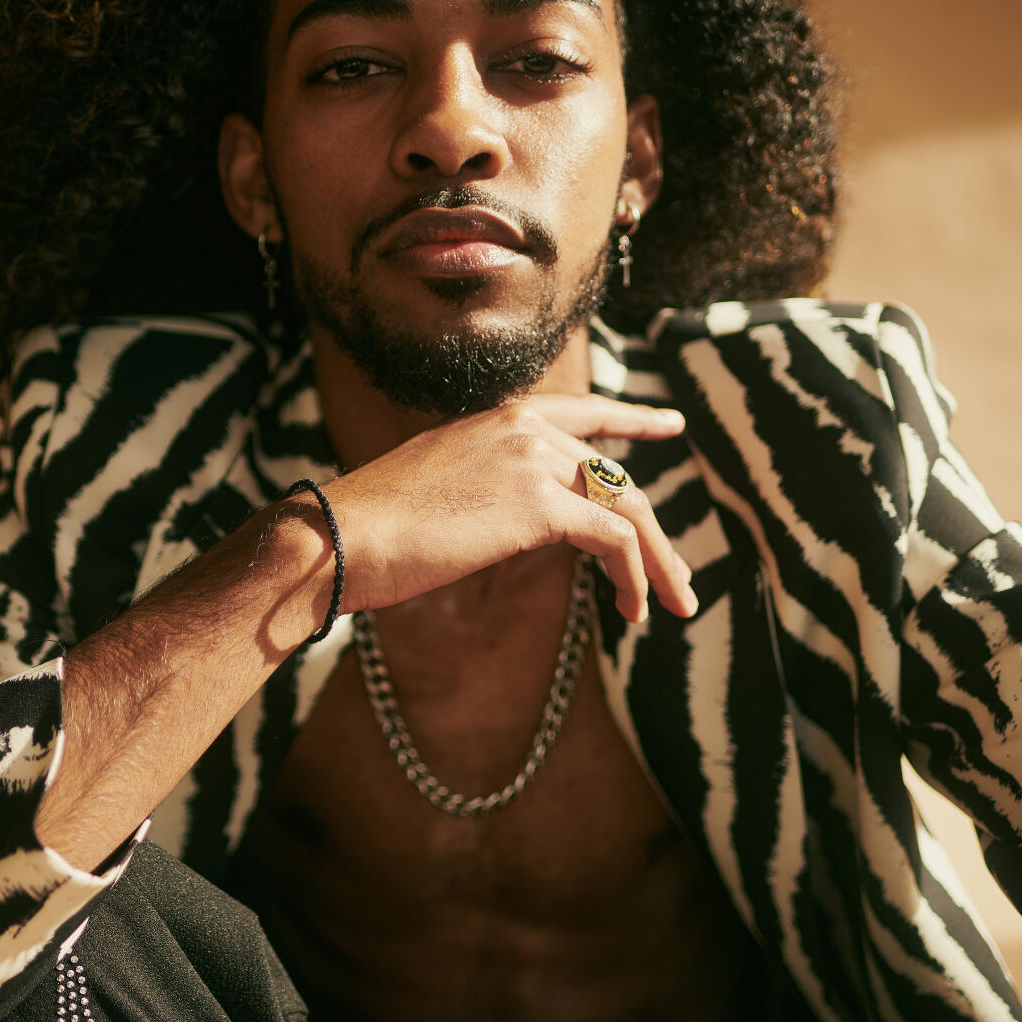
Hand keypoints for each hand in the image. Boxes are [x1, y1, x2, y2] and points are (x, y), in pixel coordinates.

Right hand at [322, 395, 696, 622]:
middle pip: (615, 476)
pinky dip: (634, 576)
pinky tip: (634, 609)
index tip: (671, 426)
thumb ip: (489, 486)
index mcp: (498, 419)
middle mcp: (523, 428)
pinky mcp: (539, 505)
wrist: (342, 537)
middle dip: (654, 532)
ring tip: (674, 603)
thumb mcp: (440, 487)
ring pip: (626, 506)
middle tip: (679, 578)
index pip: (583, 412)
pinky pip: (613, 539)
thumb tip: (517, 516)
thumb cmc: (374, 528)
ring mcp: (533, 460)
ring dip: (657, 561)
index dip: (633, 421)